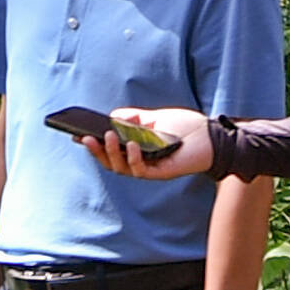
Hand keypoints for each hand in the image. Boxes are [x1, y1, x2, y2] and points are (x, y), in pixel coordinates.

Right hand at [78, 105, 212, 179]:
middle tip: (84, 138)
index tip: (76, 134)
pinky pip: (142, 170)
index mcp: (136, 148)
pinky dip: (134, 158)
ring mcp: (150, 168)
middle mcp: (140, 161)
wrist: (213, 136)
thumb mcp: (156, 117)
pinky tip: (132, 144)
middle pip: (111, 162)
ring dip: (112, 154)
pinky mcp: (161, 172)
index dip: (94, 144)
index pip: (110, 149)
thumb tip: (112, 116)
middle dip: (96, 151)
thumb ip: (135, 118)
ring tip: (106, 137)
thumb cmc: (187, 127)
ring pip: (122, 168)